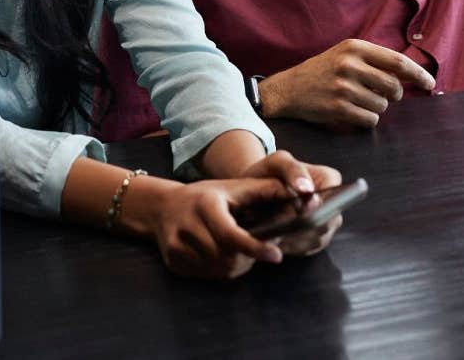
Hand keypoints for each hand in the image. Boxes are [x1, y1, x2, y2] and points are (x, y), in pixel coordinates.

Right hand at [147, 177, 292, 279]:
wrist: (162, 207)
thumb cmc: (207, 196)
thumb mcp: (235, 187)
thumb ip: (266, 191)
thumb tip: (300, 195)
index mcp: (205, 205)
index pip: (231, 235)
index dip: (255, 247)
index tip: (276, 256)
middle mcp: (187, 226)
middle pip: (228, 257)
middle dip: (248, 256)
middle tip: (257, 248)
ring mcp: (177, 246)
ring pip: (219, 270)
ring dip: (236, 264)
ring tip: (237, 248)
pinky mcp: (173, 262)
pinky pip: (207, 276)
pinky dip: (220, 269)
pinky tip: (220, 254)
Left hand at [242, 150, 342, 255]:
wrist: (254, 189)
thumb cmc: (269, 172)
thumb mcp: (277, 162)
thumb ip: (293, 169)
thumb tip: (307, 190)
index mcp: (328, 179)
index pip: (336, 196)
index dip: (321, 206)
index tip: (302, 212)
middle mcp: (330, 202)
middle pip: (328, 221)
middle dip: (306, 226)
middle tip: (283, 227)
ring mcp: (324, 223)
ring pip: (319, 238)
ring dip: (298, 239)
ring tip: (276, 234)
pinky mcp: (313, 239)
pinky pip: (308, 249)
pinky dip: (292, 247)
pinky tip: (277, 241)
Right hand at [259, 39, 434, 129]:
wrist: (288, 89)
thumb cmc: (321, 71)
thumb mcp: (344, 55)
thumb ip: (374, 61)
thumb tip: (412, 74)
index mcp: (354, 47)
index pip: (397, 61)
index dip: (418, 73)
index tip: (430, 83)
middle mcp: (349, 65)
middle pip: (394, 86)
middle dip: (394, 95)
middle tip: (385, 95)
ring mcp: (343, 87)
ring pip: (383, 105)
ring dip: (377, 108)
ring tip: (360, 101)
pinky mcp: (338, 108)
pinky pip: (370, 120)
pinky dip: (367, 120)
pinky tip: (353, 112)